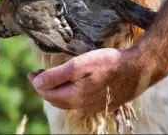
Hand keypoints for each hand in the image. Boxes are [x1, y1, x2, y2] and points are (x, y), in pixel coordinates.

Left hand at [28, 47, 156, 111]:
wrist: (136, 69)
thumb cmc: (108, 63)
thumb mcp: (80, 65)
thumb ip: (57, 75)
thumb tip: (37, 83)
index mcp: (75, 96)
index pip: (48, 93)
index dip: (37, 83)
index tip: (31, 74)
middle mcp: (83, 105)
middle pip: (56, 99)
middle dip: (45, 88)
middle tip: (38, 76)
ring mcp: (93, 105)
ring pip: (67, 101)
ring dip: (56, 90)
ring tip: (51, 80)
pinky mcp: (102, 101)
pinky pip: (79, 100)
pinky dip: (69, 93)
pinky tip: (71, 85)